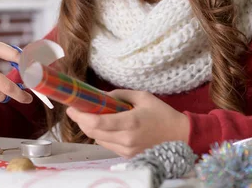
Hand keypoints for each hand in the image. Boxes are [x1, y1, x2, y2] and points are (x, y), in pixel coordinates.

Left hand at [66, 89, 189, 157]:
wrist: (180, 136)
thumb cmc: (161, 113)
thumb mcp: (142, 96)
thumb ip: (119, 95)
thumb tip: (100, 95)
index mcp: (130, 122)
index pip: (98, 122)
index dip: (81, 116)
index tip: (72, 107)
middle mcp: (127, 139)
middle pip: (94, 132)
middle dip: (81, 121)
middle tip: (75, 110)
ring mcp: (127, 150)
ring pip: (98, 140)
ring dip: (90, 128)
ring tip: (88, 116)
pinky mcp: (128, 156)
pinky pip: (108, 146)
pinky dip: (101, 136)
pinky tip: (103, 126)